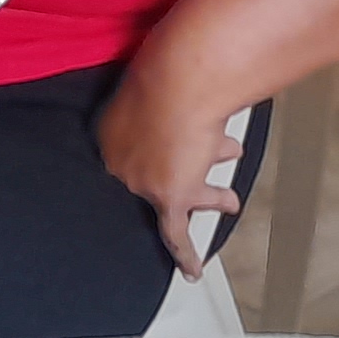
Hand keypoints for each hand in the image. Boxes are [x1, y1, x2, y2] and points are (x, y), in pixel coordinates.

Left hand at [93, 74, 245, 277]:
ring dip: (211, 195)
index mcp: (111, 130)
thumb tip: (183, 80)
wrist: (183, 78)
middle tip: (190, 165)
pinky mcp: (170, 197)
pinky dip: (185, 255)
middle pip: (155, 172)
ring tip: (227, 200)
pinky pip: (176, 235)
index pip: (131, 154)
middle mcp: (121, 160)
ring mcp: (142, 181)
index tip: (167, 154)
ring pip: (180, 194)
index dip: (157, 152)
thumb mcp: (158, 74)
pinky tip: (193, 271)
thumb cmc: (174, 66)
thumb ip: (165, 91)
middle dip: (185, 165)